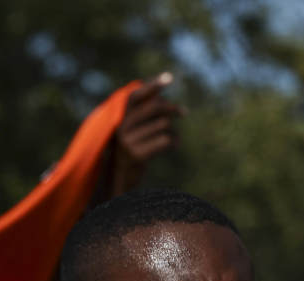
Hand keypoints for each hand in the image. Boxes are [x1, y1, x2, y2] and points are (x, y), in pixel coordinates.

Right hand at [109, 73, 181, 194]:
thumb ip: (144, 112)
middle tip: (184, 112)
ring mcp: (127, 142)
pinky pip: (165, 140)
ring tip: (172, 139)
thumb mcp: (134, 129)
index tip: (169, 78)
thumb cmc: (133, 149)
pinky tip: (173, 146)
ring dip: (173, 131)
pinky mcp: (136, 155)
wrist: (120, 179)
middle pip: (155, 107)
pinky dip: (174, 142)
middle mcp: (121, 128)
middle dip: (172, 108)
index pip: (136, 96)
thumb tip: (161, 93)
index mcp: (120, 118)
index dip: (152, 86)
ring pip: (163, 124)